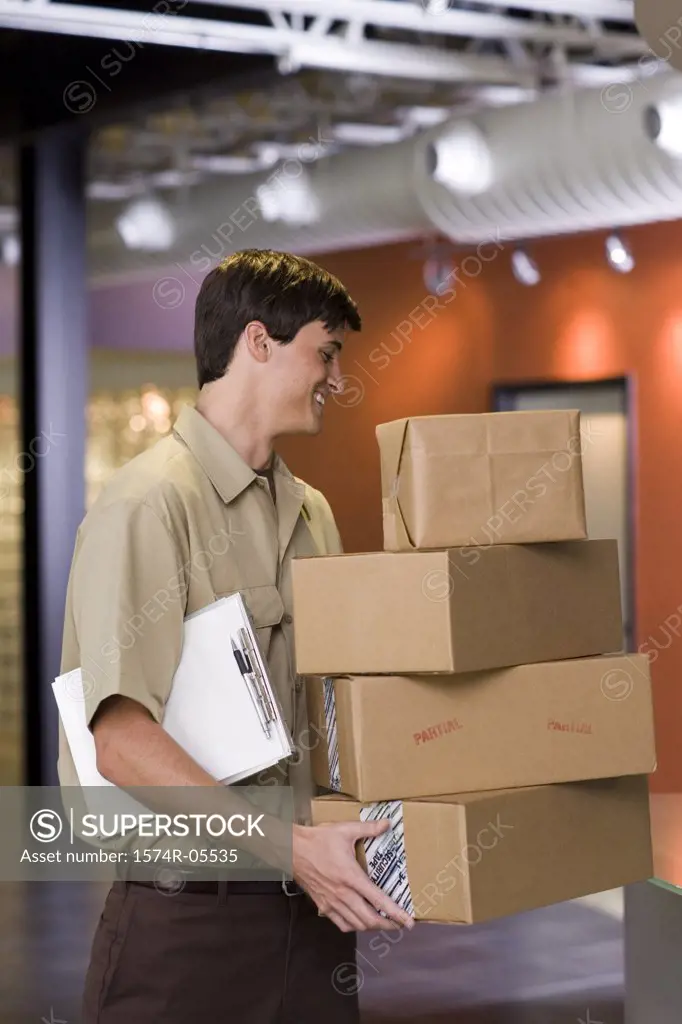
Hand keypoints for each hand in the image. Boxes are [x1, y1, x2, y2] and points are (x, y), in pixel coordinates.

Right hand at [292, 819, 415, 933]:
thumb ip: (368, 828)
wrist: (292, 850)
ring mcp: (332, 902)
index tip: (408, 922)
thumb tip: (387, 823)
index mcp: (351, 877)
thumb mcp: (345, 830)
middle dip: (388, 925)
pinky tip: (359, 922)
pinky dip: (354, 926)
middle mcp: (343, 894)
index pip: (378, 900)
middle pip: (369, 919)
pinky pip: (341, 923)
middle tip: (399, 924)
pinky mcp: (323, 905)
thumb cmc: (318, 840)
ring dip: (372, 927)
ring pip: (356, 924)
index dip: (395, 913)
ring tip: (383, 923)